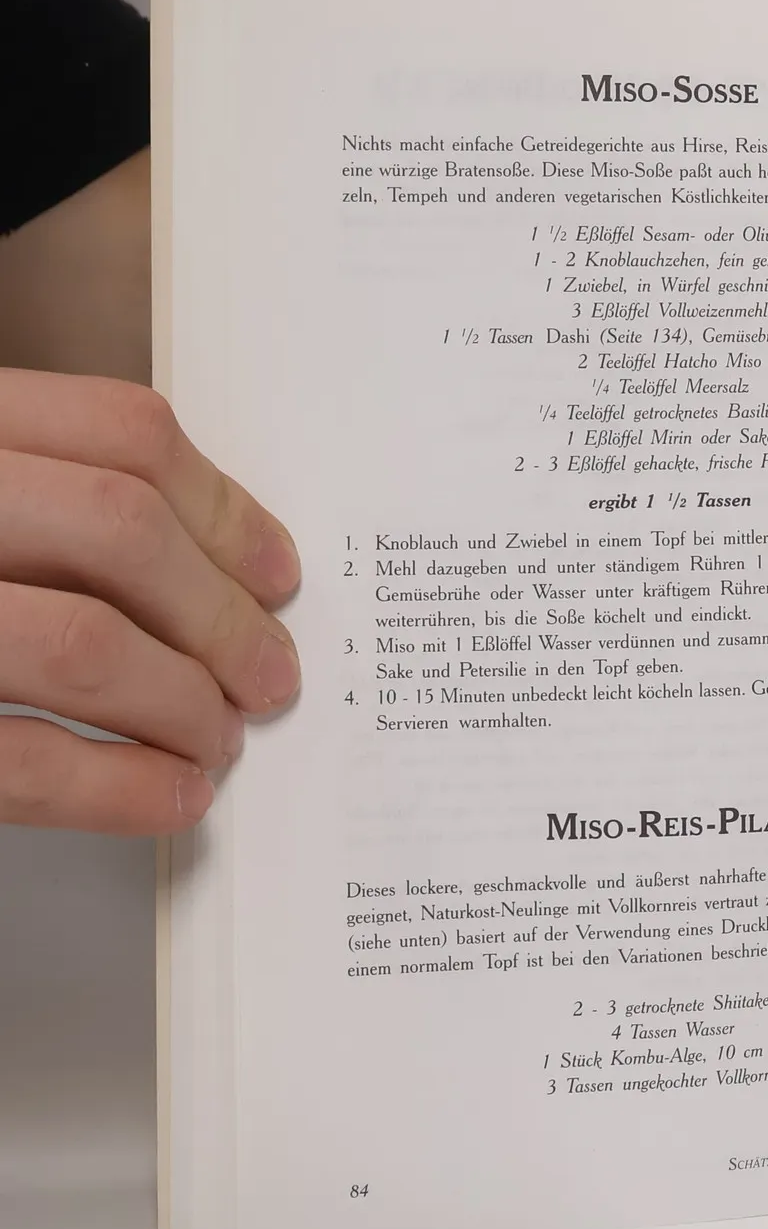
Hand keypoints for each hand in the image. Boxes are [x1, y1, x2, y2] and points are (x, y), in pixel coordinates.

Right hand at [0, 370, 299, 833]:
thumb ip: (56, 504)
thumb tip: (221, 576)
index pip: (121, 433)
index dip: (225, 510)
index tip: (281, 575)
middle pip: (123, 528)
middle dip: (221, 615)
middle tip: (274, 676)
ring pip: (85, 643)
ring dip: (182, 702)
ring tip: (219, 739)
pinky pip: (20, 760)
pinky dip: (116, 788)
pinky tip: (171, 796)